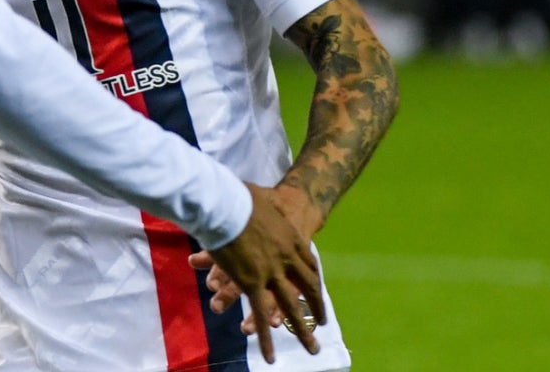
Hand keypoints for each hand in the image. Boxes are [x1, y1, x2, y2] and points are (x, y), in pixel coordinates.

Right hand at [202, 183, 326, 363]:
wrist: (227, 201)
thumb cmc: (239, 194)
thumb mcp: (262, 197)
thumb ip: (266, 202)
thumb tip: (259, 194)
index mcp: (291, 239)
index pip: (308, 265)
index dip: (312, 280)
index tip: (315, 291)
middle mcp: (287, 259)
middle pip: (308, 288)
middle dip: (316, 307)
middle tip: (322, 323)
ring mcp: (272, 273)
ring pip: (291, 308)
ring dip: (302, 330)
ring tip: (312, 349)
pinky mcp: (252, 283)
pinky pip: (261, 315)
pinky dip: (265, 337)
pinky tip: (270, 356)